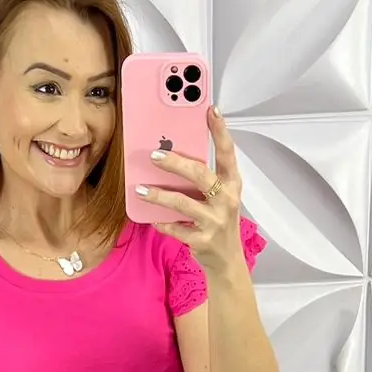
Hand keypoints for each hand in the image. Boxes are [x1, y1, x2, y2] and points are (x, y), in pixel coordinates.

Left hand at [137, 104, 243, 273]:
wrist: (227, 261)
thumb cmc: (218, 223)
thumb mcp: (218, 197)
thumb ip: (202, 179)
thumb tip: (171, 155)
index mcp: (231, 184)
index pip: (227, 153)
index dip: (220, 131)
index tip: (210, 110)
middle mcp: (226, 200)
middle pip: (200, 174)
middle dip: (176, 163)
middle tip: (154, 156)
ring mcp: (215, 221)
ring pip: (183, 203)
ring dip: (158, 196)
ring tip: (140, 190)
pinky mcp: (203, 240)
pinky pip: (176, 228)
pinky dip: (162, 223)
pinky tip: (152, 219)